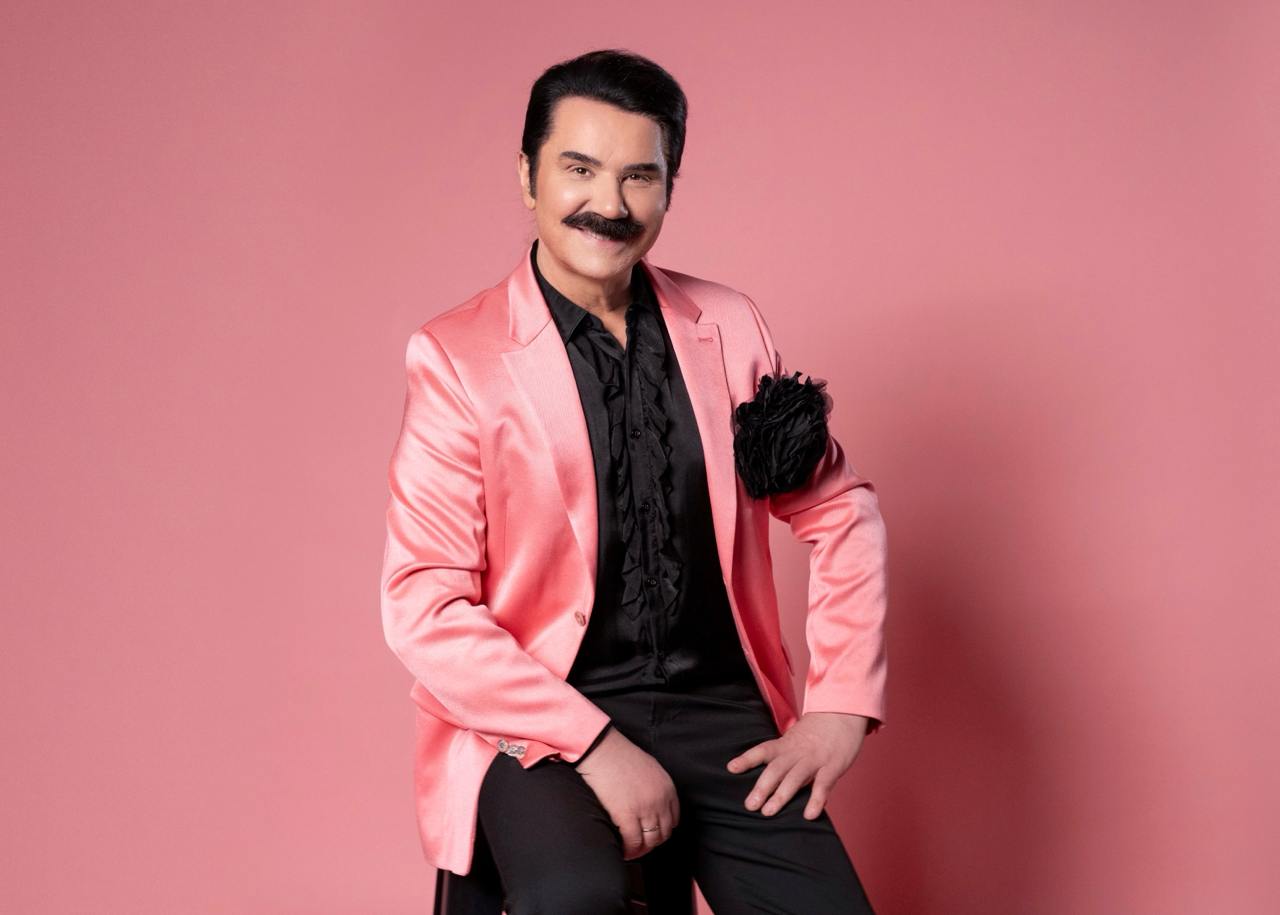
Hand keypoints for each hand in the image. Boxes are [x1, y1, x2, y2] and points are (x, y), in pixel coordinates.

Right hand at [576, 728, 680, 860]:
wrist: (602, 750)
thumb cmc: (620, 756)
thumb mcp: (650, 769)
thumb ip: (656, 788)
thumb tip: (653, 805)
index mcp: (668, 789)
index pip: (673, 820)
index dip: (662, 831)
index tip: (651, 834)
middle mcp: (661, 801)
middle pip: (663, 834)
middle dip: (652, 843)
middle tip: (640, 847)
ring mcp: (645, 809)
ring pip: (650, 841)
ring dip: (641, 850)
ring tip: (631, 851)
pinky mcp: (627, 816)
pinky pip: (633, 842)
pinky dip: (628, 851)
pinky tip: (622, 851)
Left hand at [725, 712, 868, 819]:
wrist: (843, 713)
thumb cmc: (818, 730)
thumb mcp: (796, 737)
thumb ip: (783, 754)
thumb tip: (766, 776)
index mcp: (787, 744)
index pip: (764, 750)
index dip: (747, 759)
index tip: (731, 768)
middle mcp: (798, 751)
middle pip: (776, 768)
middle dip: (762, 787)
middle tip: (750, 806)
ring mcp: (815, 759)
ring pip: (795, 777)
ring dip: (781, 795)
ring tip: (768, 812)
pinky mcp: (833, 766)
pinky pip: (823, 785)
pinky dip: (816, 800)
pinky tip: (809, 815)